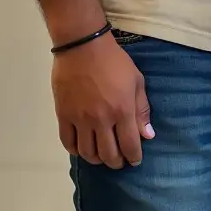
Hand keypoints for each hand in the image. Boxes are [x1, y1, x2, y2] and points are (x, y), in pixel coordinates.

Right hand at [52, 31, 153, 168]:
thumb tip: (147, 135)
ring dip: (97, 159)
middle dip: (116, 162)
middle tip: (119, 161)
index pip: (129, 145)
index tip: (135, 160)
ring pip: (88, 153)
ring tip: (102, 156)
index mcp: (122, 110)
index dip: (133, 157)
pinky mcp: (63, 116)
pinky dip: (76, 151)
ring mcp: (80, 120)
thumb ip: (142, 109)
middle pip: (108, 154)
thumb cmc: (115, 61)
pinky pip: (68, 143)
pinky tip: (83, 148)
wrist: (83, 47)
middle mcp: (101, 120)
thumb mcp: (136, 81)